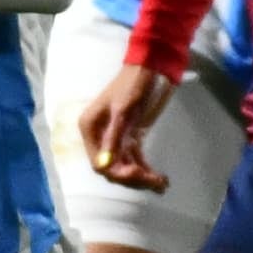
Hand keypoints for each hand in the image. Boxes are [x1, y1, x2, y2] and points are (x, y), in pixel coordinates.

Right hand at [78, 61, 178, 192]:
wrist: (152, 68)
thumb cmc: (133, 84)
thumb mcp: (123, 110)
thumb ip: (114, 137)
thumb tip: (105, 165)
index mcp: (91, 128)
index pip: (99, 163)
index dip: (117, 173)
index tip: (138, 174)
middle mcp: (100, 136)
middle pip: (113, 168)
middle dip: (133, 177)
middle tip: (156, 182)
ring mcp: (116, 137)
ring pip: (126, 166)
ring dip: (143, 177)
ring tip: (162, 184)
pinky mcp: (131, 137)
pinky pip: (136, 159)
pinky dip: (147, 169)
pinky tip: (161, 179)